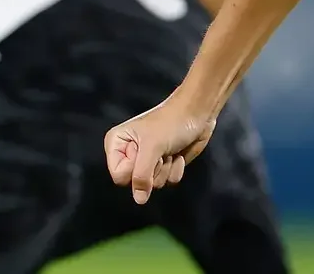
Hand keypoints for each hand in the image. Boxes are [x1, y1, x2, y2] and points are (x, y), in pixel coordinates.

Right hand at [105, 90, 218, 205]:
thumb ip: (141, 175)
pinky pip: (167, 182)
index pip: (119, 176)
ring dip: (165, 168)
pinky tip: (178, 154)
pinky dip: (175, 168)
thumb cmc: (171, 123)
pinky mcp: (163, 165)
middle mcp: (128, 153)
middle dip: (153, 169)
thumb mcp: (152, 147)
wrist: (197, 113)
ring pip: (153, 184)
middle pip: (135, 183)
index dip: (135, 169)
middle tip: (160, 150)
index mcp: (117, 144)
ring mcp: (146, 161)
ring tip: (169, 149)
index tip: (146, 151)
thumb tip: (139, 200)